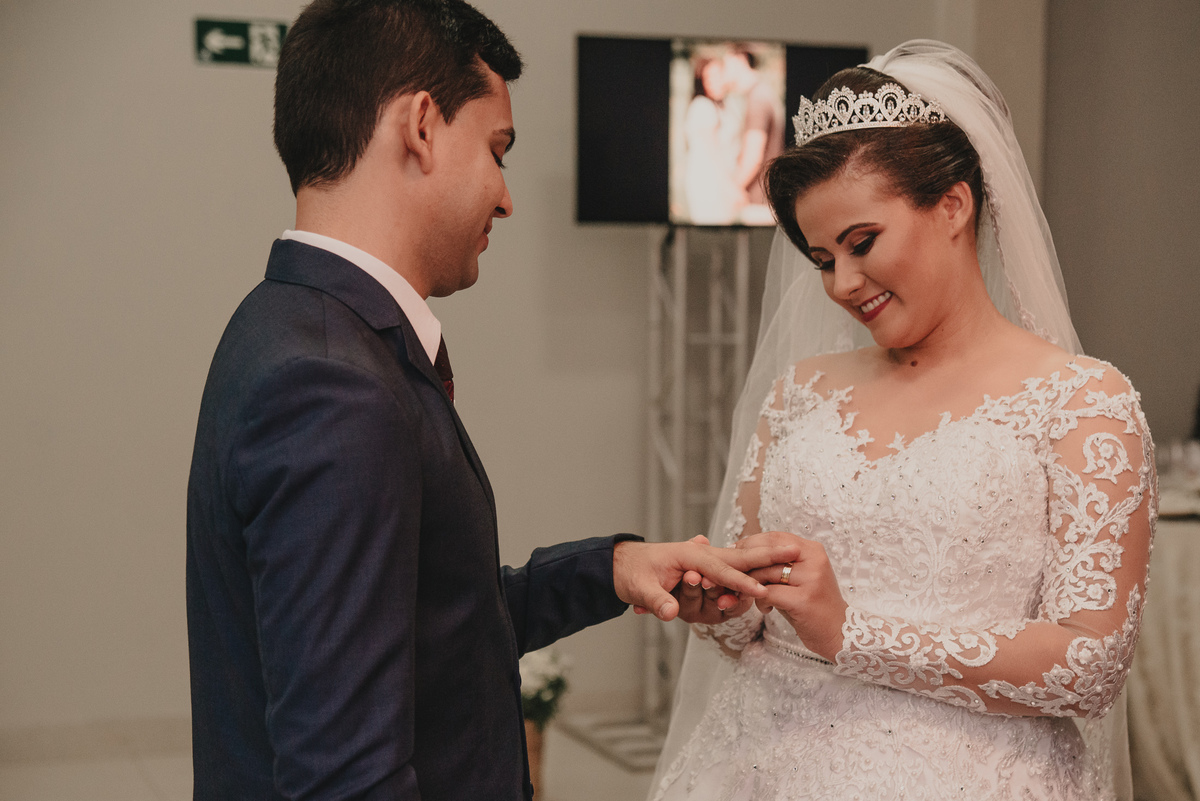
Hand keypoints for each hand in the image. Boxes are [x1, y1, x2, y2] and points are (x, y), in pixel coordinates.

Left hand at [612, 536, 802, 622]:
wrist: (623, 563)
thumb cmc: (631, 572)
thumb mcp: (638, 587)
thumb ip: (656, 600)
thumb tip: (672, 613)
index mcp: (689, 556)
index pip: (721, 570)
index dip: (742, 583)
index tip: (763, 591)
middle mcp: (702, 555)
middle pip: (741, 558)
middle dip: (768, 556)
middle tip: (797, 549)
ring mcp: (706, 562)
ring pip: (739, 564)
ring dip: (762, 561)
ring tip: (794, 549)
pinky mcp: (707, 570)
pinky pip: (731, 573)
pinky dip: (749, 572)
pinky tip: (777, 556)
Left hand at [738, 531, 848, 660]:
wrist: (840, 632)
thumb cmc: (813, 605)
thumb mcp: (800, 577)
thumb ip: (779, 561)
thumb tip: (746, 548)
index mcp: (814, 550)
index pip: (775, 537)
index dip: (752, 543)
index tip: (737, 551)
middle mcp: (815, 561)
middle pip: (768, 553)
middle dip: (748, 564)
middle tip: (736, 575)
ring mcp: (811, 580)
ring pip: (766, 573)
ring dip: (752, 586)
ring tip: (753, 597)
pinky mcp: (804, 600)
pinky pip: (768, 593)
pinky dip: (761, 601)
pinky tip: (765, 608)